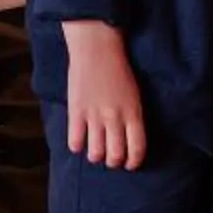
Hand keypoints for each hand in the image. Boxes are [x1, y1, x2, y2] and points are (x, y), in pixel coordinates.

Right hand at [63, 25, 144, 168]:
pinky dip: (77, 145)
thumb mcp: (134, 94)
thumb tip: (129, 140)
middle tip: (111, 158)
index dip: (133, 162)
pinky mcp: (76, 111)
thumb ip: (132, 117)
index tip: (129, 164)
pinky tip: (79, 139)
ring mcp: (95, 116)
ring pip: (95, 154)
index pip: (137, 149)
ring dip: (95, 155)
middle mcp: (115, 118)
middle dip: (114, 162)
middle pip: (115, 156)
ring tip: (95, 149)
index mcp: (134, 113)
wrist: (96, 47)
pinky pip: (75, 142)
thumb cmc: (118, 69)